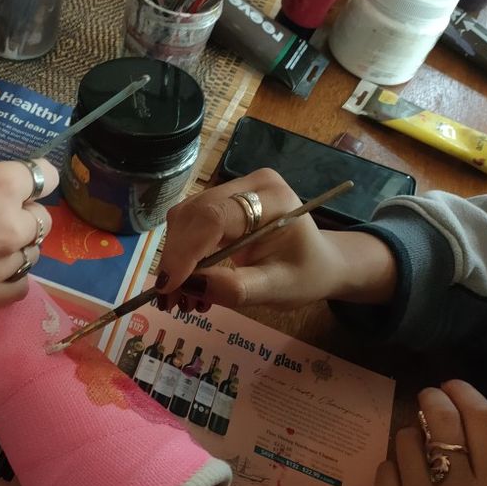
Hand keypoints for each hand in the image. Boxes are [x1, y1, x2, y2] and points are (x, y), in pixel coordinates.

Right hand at [156, 168, 396, 311]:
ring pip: (185, 219)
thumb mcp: (278, 289)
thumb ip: (237, 288)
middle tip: (171, 302)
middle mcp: (248, 183)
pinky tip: (190, 281)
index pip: (215, 217)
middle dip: (177, 260)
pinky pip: (188, 224)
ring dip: (176, 259)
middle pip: (194, 215)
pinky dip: (182, 255)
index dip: (186, 250)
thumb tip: (190, 286)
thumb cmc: (305, 275)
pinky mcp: (219, 201)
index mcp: (271, 197)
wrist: (318, 262)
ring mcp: (232, 188)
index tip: (168, 286)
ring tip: (183, 297)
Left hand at [373, 380, 486, 485]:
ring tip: (417, 453)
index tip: (454, 386)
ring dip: (411, 438)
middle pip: (442, 421)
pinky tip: (402, 484)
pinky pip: (384, 467)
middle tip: (429, 397)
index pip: (484, 422)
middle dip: (433, 399)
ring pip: (406, 439)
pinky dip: (392, 469)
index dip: (466, 394)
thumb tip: (467, 417)